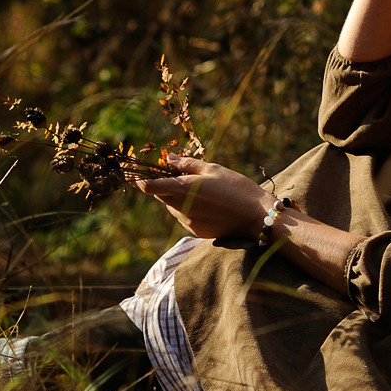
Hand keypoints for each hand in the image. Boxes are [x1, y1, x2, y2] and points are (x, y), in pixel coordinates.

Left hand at [133, 155, 271, 239]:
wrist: (256, 217)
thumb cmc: (236, 188)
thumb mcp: (213, 169)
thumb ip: (188, 165)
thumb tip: (170, 159)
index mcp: (182, 189)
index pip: (149, 186)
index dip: (139, 179)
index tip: (135, 173)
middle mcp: (180, 208)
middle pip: (160, 195)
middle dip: (164, 184)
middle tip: (179, 174)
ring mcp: (186, 222)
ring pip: (172, 206)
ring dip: (177, 197)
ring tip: (201, 189)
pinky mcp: (195, 231)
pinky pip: (184, 216)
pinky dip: (188, 208)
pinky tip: (208, 204)